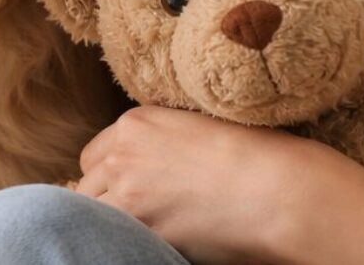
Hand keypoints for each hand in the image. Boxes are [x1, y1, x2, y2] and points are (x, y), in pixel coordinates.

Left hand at [76, 106, 363, 264]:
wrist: (276, 188)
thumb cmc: (256, 155)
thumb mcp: (198, 128)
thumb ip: (161, 144)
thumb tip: (151, 171)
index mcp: (136, 122)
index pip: (95, 155)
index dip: (111, 175)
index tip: (130, 189)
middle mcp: (122, 152)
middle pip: (87, 185)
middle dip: (105, 198)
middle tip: (139, 213)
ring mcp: (126, 191)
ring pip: (91, 212)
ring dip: (111, 222)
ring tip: (148, 228)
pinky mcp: (139, 227)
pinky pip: (110, 239)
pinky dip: (123, 242)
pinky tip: (152, 241)